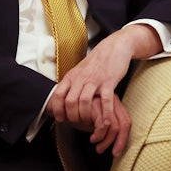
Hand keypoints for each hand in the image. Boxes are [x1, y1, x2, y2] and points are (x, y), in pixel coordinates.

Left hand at [48, 24, 160, 146]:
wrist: (114, 47)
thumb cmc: (96, 62)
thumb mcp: (79, 71)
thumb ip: (71, 83)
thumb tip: (62, 98)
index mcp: (72, 76)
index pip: (58, 94)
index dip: (57, 109)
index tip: (60, 118)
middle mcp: (81, 78)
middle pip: (70, 101)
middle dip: (71, 116)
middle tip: (76, 124)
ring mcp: (94, 80)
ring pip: (84, 101)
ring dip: (85, 116)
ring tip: (88, 123)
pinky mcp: (108, 82)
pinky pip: (105, 100)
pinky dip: (105, 113)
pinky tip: (105, 122)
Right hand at [68, 95, 130, 155]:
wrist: (60, 105)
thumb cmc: (78, 115)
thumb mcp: (94, 123)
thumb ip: (105, 128)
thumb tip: (117, 145)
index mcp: (113, 104)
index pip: (126, 121)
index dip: (123, 139)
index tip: (116, 152)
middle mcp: (110, 100)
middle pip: (124, 123)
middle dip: (119, 142)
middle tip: (110, 152)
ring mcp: (102, 101)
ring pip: (113, 126)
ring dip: (105, 141)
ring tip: (96, 145)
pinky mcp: (94, 104)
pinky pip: (102, 125)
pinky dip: (98, 136)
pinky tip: (92, 139)